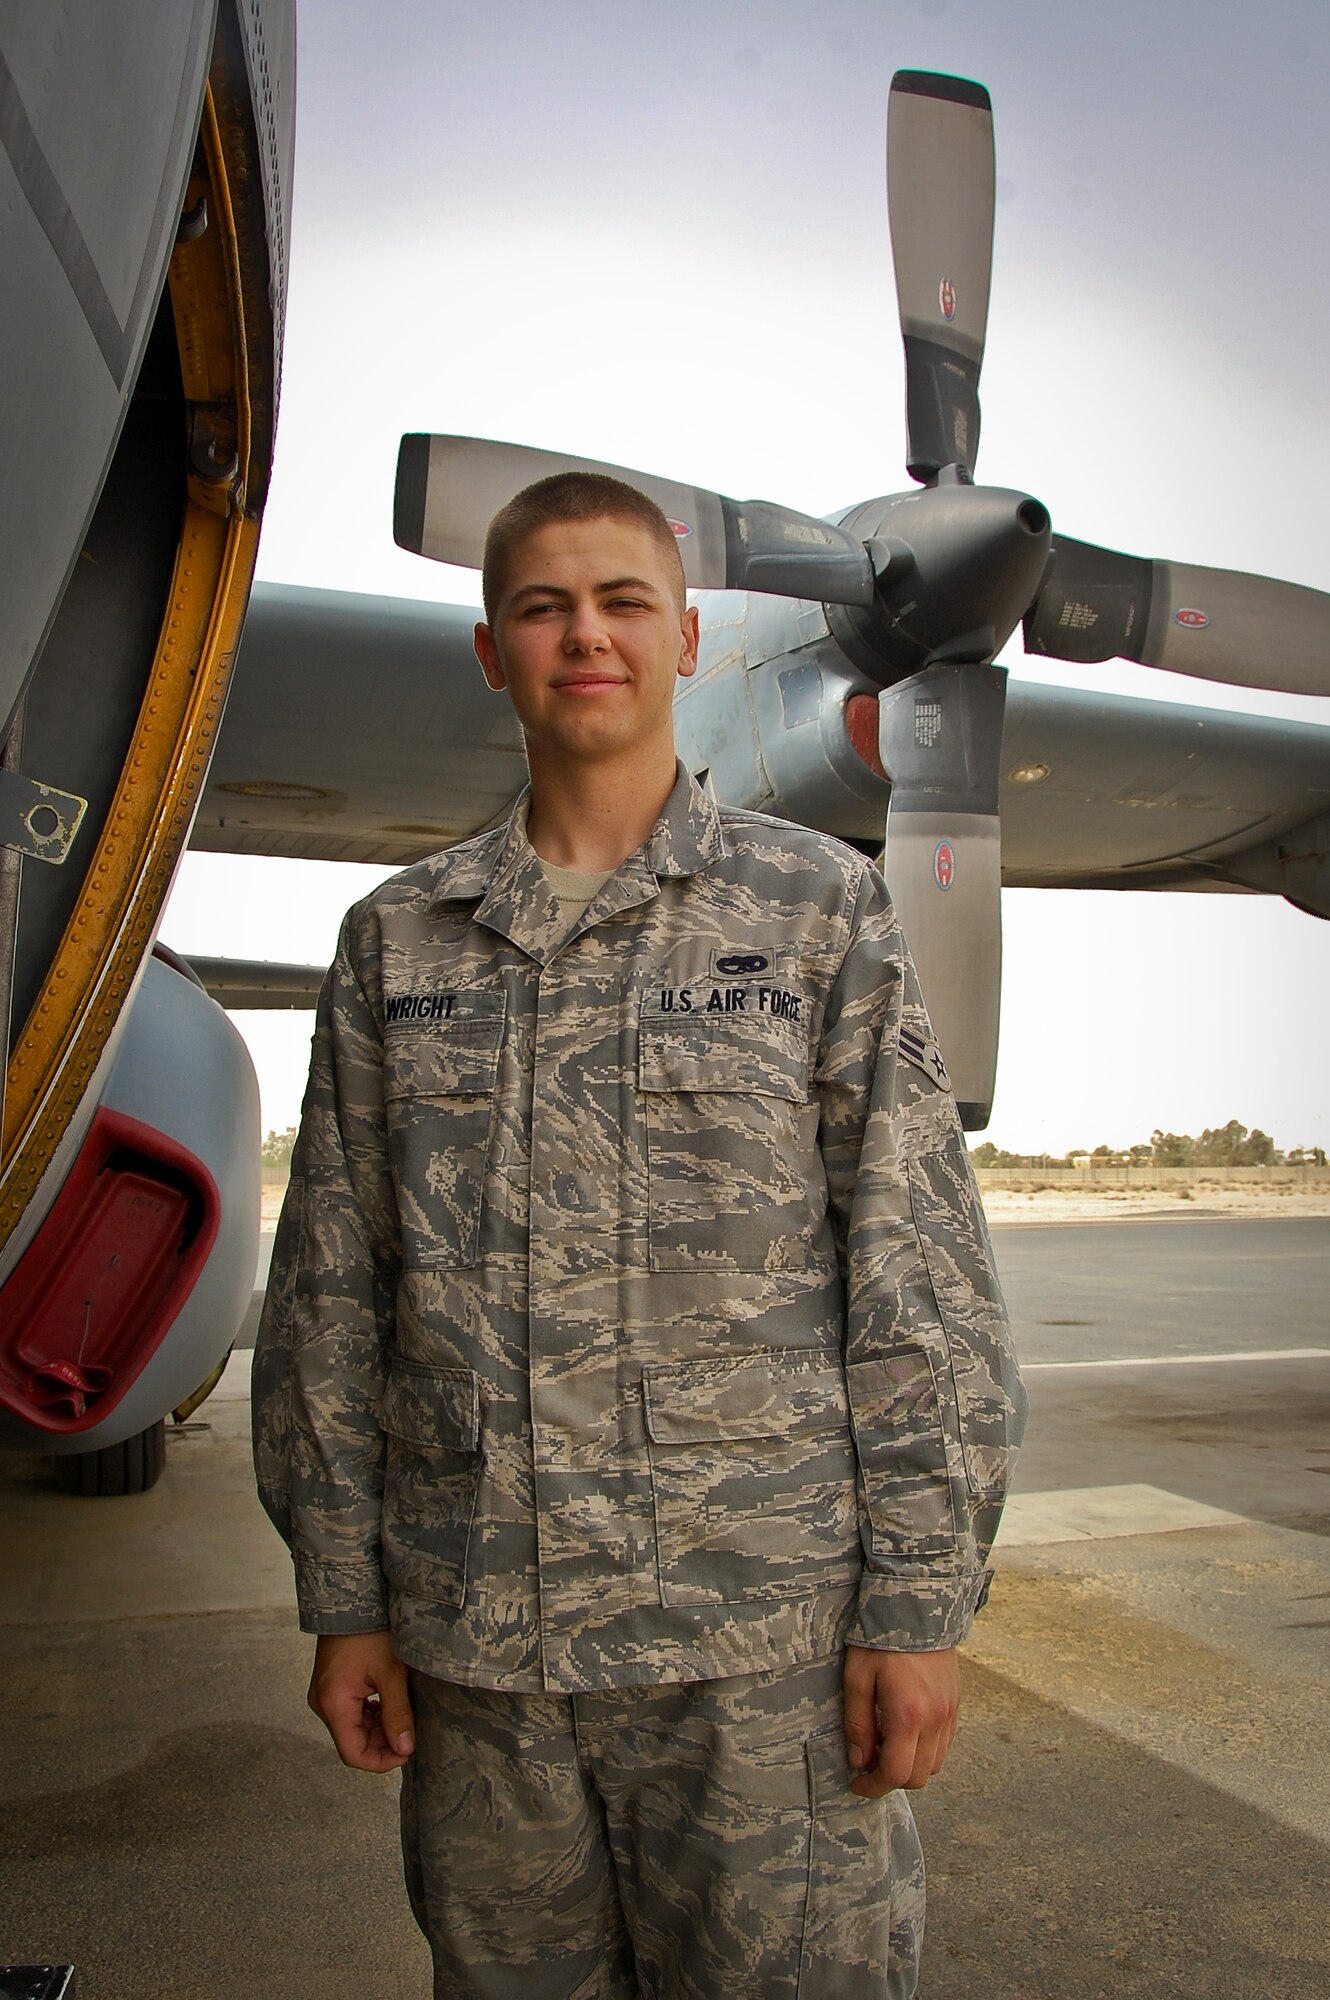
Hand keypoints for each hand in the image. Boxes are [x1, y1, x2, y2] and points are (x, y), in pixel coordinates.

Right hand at [307, 1629, 414, 1772]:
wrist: (352, 1597)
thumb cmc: (369, 1630)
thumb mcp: (391, 1673)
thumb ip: (398, 1714)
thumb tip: (405, 1749)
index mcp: (333, 1704)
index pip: (354, 1754)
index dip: (382, 1761)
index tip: (407, 1752)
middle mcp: (322, 1704)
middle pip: (353, 1742)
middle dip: (383, 1742)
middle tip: (411, 1729)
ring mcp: (324, 1695)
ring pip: (353, 1728)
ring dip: (378, 1727)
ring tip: (402, 1711)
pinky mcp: (330, 1686)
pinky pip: (350, 1712)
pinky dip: (370, 1714)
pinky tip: (388, 1701)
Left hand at [842, 1645, 959, 1797]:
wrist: (917, 1607)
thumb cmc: (881, 1640)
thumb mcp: (857, 1678)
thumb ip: (858, 1724)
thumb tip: (859, 1761)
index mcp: (908, 1715)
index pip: (896, 1774)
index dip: (873, 1787)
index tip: (857, 1783)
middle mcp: (935, 1720)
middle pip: (918, 1777)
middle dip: (891, 1779)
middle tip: (869, 1761)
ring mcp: (950, 1713)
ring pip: (935, 1765)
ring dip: (910, 1766)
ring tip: (887, 1744)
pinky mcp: (956, 1704)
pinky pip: (945, 1744)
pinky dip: (926, 1750)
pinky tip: (906, 1731)